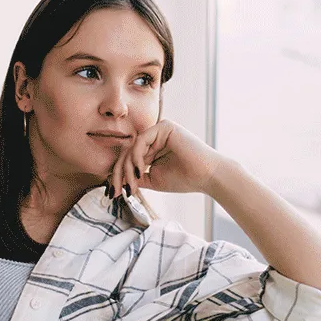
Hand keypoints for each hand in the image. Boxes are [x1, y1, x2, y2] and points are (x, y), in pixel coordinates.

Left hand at [109, 118, 228, 197]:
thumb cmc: (184, 179)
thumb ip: (135, 177)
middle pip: (126, 153)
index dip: (118, 176)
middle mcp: (154, 137)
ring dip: (128, 169)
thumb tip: (115, 180)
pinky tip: (140, 172)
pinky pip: (141, 141)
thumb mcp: (153, 179)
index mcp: (151, 148)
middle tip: (116, 191)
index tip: (113, 193)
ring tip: (132, 185)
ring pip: (131, 148)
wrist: (207, 177)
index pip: (127, 159)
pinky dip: (137, 158)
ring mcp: (159, 130)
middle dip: (118, 174)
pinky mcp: (164, 126)